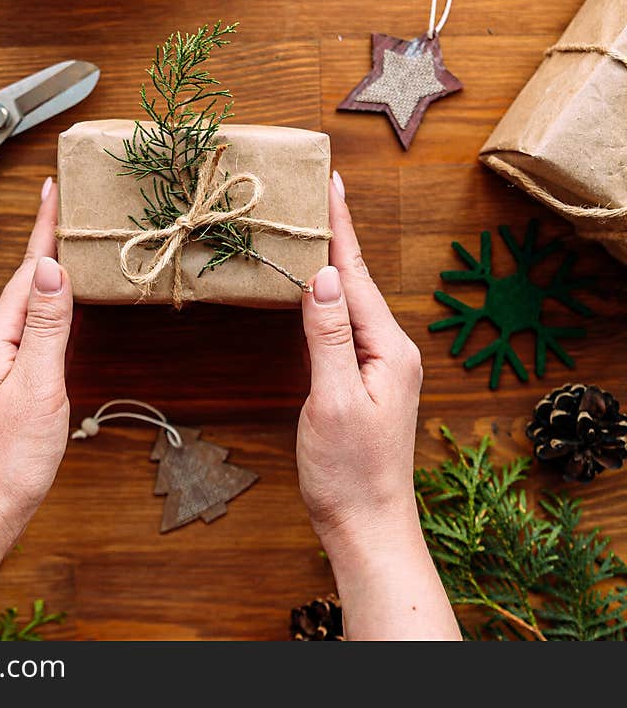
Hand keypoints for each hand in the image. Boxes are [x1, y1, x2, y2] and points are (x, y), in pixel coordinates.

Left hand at [0, 175, 71, 556]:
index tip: (53, 186)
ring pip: (25, 307)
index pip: (28, 270)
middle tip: (66, 207)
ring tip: (64, 248)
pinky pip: (25, 332)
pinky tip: (53, 313)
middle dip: (46, 242)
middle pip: (24, 282)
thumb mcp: (37, 387)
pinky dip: (45, 311)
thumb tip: (52, 268)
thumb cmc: (5, 461)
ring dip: (45, 275)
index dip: (45, 228)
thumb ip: (47, 327)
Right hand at [298, 172, 421, 546]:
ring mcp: (381, 365)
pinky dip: (330, 296)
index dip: (341, 228)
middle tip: (319, 191)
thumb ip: (329, 336)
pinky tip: (320, 287)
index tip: (331, 183)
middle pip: (358, 280)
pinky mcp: (366, 379)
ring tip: (316, 225)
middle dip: (337, 234)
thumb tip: (324, 275)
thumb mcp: (334, 400)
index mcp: (387, 348)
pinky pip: (346, 324)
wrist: (367, 524)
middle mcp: (391, 349)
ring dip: (334, 261)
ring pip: (352, 300)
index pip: (358, 275)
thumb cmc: (349, 471)